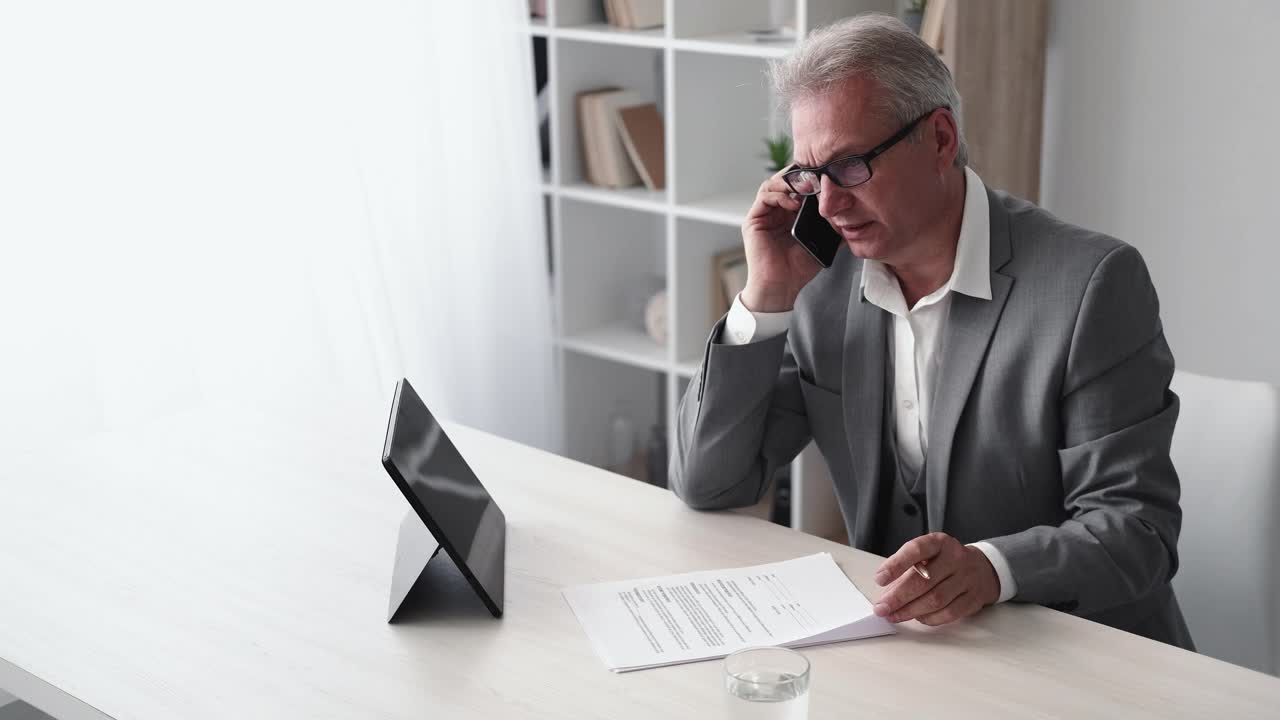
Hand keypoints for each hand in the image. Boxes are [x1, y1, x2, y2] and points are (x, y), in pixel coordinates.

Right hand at [739, 167, 821, 312]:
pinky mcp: (754, 220)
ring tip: (806, 187)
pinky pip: (765, 197)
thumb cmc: (798, 269)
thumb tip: (853, 214)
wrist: (782, 287)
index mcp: (790, 213)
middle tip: (816, 175)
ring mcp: (764, 214)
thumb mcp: (822, 243)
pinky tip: (794, 202)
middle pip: (783, 180)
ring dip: (789, 182)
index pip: (798, 186)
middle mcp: (776, 211)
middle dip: (800, 175)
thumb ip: (832, 227)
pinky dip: (780, 195)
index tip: (826, 175)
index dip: (810, 178)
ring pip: (772, 184)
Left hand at [871, 532, 999, 625]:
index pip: (916, 550)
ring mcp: (967, 579)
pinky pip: (948, 613)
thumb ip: (906, 569)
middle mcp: (955, 558)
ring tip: (893, 615)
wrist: (981, 568)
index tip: (880, 579)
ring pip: (935, 600)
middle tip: (881, 608)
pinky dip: (929, 618)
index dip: (896, 565)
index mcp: (939, 543)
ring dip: (910, 611)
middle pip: (923, 581)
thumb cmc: (945, 562)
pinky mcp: (973, 599)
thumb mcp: (927, 555)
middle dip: (898, 597)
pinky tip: (917, 617)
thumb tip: (886, 594)